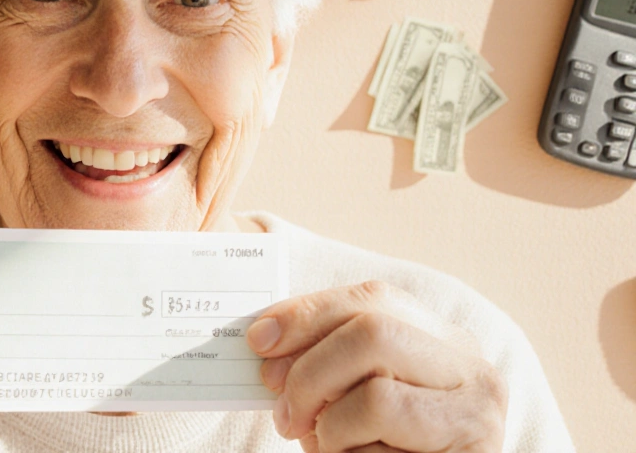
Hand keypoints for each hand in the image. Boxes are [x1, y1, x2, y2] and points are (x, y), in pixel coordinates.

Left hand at [248, 280, 507, 452]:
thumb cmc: (381, 447)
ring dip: (331, 428)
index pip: (371, 299)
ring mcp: (477, 412)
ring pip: (376, 396)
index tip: (259, 340)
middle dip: (310, 372)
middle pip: (372, 333)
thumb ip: (324, 360)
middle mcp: (470, 366)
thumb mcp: (351, 393)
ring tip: (329, 447)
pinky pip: (382, 451)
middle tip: (284, 415)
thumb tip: (266, 340)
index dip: (307, 314)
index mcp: (439, 337)